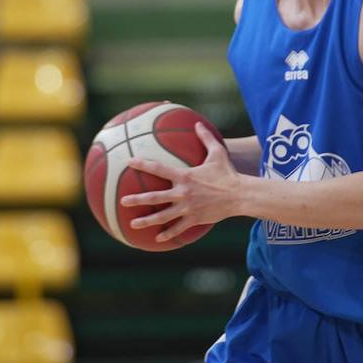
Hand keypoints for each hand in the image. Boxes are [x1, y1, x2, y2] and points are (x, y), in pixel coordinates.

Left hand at [120, 123, 237, 242]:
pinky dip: (167, 234)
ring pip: (162, 216)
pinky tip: (158, 238)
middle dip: (137, 199)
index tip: (129, 162)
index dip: (143, 164)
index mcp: (185, 176)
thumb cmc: (228, 174)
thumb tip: (198, 123)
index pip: (159, 169)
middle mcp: (183, 193)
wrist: (239, 195)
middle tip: (123, 201)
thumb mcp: (218, 153)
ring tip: (133, 223)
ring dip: (146, 221)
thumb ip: (206, 138)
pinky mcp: (194, 219)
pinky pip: (178, 228)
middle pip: (155, 197)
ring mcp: (187, 208)